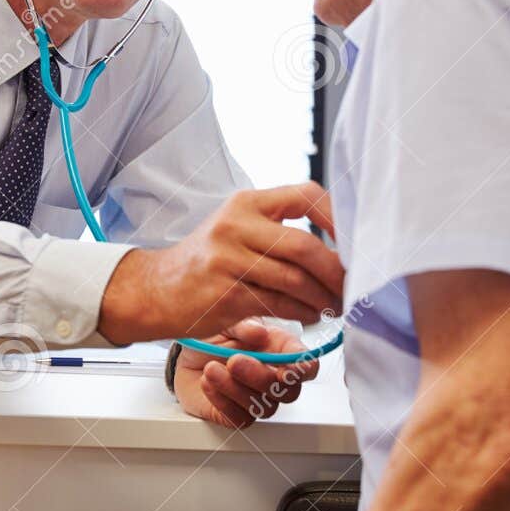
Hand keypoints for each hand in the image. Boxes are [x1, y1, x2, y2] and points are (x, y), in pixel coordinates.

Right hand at [98, 182, 340, 344]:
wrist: (156, 289)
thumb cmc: (207, 260)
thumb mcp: (237, 228)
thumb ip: (278, 227)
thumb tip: (338, 243)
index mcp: (246, 202)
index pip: (305, 195)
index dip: (337, 217)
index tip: (353, 241)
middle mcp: (236, 226)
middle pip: (304, 245)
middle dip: (336, 271)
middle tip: (351, 286)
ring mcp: (228, 260)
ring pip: (294, 280)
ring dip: (323, 298)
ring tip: (334, 305)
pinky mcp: (226, 294)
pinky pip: (278, 304)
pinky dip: (302, 313)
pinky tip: (310, 315)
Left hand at [175, 319, 319, 428]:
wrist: (186, 355)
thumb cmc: (212, 337)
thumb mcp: (226, 321)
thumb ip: (244, 325)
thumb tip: (259, 332)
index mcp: (281, 350)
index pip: (307, 366)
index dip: (302, 370)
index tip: (285, 367)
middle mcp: (274, 377)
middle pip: (289, 392)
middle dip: (261, 377)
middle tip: (234, 361)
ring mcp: (258, 399)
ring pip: (265, 408)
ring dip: (235, 388)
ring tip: (211, 368)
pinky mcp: (238, 415)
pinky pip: (240, 418)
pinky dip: (222, 401)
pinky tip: (208, 383)